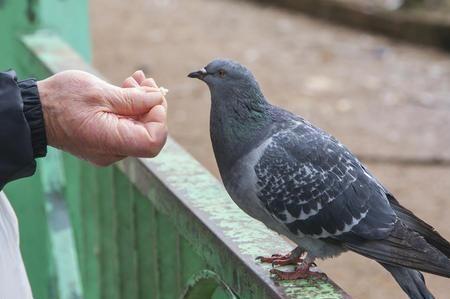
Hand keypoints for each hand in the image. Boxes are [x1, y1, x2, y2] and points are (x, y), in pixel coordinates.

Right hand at [37, 70, 167, 165]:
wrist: (34, 111)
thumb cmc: (61, 100)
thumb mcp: (100, 93)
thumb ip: (133, 99)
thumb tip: (157, 99)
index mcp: (111, 142)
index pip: (153, 141)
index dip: (159, 118)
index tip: (152, 97)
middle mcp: (113, 151)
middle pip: (147, 132)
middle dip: (151, 104)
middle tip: (146, 80)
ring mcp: (109, 148)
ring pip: (137, 127)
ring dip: (141, 102)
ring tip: (136, 79)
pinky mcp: (105, 141)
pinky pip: (125, 127)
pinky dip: (130, 108)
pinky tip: (128, 87)